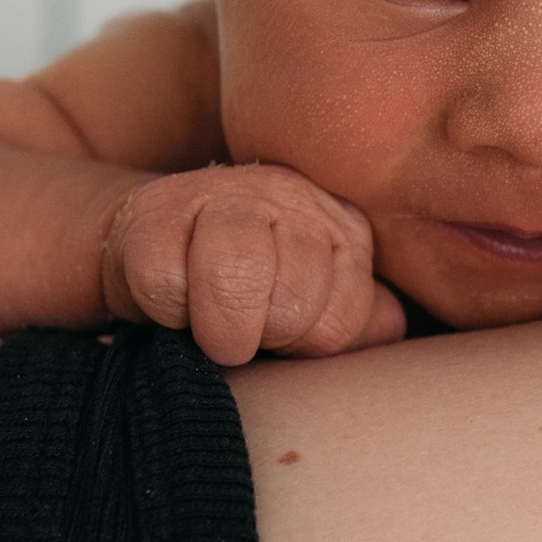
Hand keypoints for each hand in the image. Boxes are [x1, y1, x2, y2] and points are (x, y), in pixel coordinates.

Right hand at [99, 165, 407, 364]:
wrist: (151, 245)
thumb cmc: (244, 290)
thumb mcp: (313, 304)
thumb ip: (357, 321)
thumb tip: (390, 330)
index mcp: (338, 224)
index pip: (342, 319)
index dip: (303, 346)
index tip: (279, 334)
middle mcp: (287, 196)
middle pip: (292, 301)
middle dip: (262, 337)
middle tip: (241, 329)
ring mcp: (219, 195)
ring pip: (235, 275)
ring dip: (219, 328)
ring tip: (210, 328)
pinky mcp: (154, 210)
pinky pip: (164, 283)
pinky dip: (165, 312)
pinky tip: (171, 301)